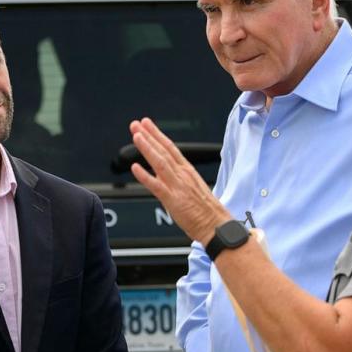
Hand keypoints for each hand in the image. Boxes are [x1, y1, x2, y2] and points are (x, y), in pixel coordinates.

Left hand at [129, 117, 231, 243]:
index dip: (157, 135)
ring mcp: (178, 186)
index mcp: (188, 171)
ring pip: (160, 162)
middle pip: (164, 150)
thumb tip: (162, 177)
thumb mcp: (192, 190)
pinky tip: (135, 167)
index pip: (170, 148)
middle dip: (149, 136)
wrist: (217, 226)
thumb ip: (177, 181)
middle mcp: (183, 175)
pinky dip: (145, 176)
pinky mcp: (173, 200)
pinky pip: (156, 186)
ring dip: (147, 148)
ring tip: (137, 136)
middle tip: (136, 124)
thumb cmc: (207, 212)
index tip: (147, 125)